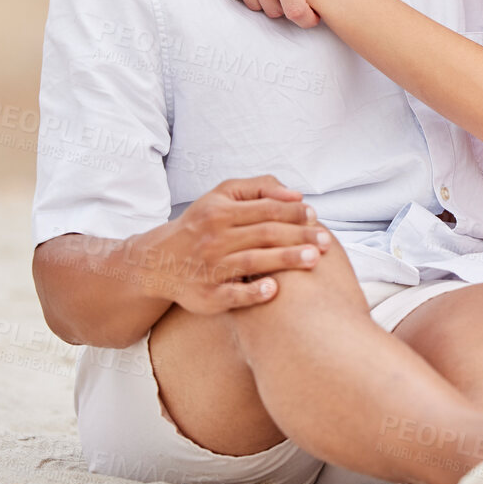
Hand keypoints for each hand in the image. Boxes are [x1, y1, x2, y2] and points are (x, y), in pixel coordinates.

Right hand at [129, 176, 331, 312]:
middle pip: (264, 234)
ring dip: (285, 260)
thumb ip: (259, 188)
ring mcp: (209, 268)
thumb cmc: (201, 225)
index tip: (314, 217)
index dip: (293, 213)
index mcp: (219, 212)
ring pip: (253, 262)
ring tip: (313, 259)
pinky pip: (232, 295)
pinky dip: (253, 293)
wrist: (157, 262)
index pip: (265, 209)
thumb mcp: (222, 196)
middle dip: (298, 236)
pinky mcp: (206, 296)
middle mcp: (214, 239)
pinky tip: (274, 290)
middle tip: (325, 242)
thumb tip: (296, 195)